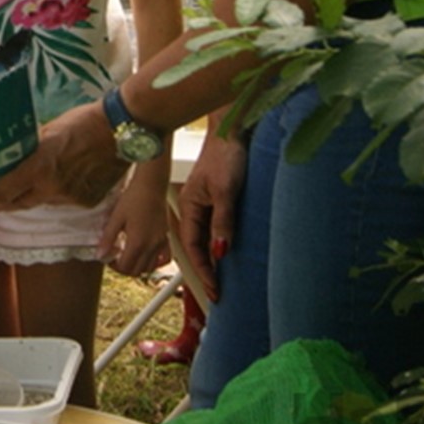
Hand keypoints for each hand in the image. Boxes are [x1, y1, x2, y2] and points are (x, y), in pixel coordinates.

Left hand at [0, 101, 126, 214]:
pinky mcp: (87, 202)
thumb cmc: (83, 122)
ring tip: (41, 177)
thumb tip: (14, 158)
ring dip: (36, 193)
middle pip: (19, 203)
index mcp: (39, 166)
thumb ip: (31, 150)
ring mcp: (71, 198)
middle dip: (5, 202)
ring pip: (44, 201)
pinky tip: (68, 176)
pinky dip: (61, 192)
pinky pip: (65, 201)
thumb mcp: (48, 131)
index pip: (3, 191)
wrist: (122, 129)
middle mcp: (52, 187)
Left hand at [98, 175, 170, 275]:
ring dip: (138, 267)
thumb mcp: (116, 217)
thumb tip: (100, 255)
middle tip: (116, 259)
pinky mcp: (166, 237)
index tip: (108, 258)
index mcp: (137, 242)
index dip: (114, 266)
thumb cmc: (134, 198)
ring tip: (129, 256)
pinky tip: (147, 255)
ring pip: (150, 267)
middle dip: (124, 268)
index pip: (125, 267)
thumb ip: (107, 238)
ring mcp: (161, 243)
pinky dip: (155, 262)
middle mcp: (151, 246)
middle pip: (137, 271)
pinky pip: (164, 258)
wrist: (151, 185)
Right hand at [176, 134, 246, 302]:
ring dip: (213, 259)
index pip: (193, 246)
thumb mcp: (225, 191)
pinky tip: (229, 253)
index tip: (214, 289)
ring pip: (207, 238)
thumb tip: (220, 251)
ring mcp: (207, 204)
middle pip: (197, 245)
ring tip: (223, 280)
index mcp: (190, 206)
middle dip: (206, 270)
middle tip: (218, 293)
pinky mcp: (219, 199)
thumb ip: (223, 221)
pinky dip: (221, 243)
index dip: (203, 269)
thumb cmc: (226, 155)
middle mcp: (195, 208)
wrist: (233, 130)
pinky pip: (217, 228)